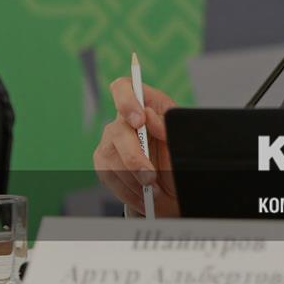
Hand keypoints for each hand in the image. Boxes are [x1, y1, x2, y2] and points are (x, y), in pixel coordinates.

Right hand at [92, 77, 179, 216]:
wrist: (173, 184)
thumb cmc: (177, 154)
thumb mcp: (180, 139)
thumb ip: (167, 126)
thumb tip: (149, 118)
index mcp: (145, 104)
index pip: (123, 87)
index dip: (127, 101)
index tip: (139, 121)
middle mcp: (123, 120)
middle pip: (119, 132)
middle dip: (135, 159)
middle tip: (151, 177)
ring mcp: (110, 141)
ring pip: (112, 159)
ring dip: (135, 180)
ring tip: (154, 191)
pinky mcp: (103, 161)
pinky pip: (109, 176)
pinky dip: (128, 190)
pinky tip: (142, 196)